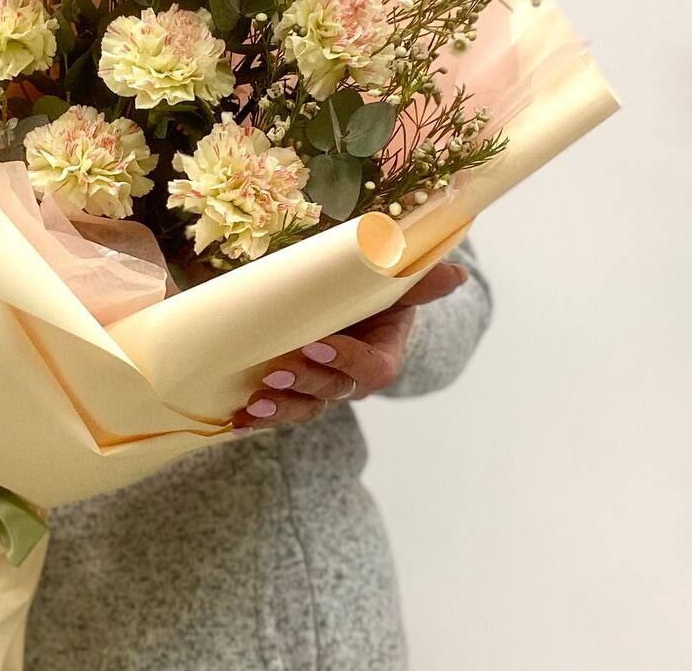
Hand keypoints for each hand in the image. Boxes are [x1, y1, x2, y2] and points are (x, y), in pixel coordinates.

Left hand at [232, 262, 469, 431]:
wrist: (355, 311)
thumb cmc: (376, 297)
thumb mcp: (398, 287)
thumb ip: (419, 282)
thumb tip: (457, 272)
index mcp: (381, 355)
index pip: (371, 368)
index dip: (347, 360)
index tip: (318, 343)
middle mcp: (351, 379)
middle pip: (332, 390)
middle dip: (304, 383)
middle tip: (276, 371)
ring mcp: (322, 388)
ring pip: (305, 408)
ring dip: (279, 409)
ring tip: (254, 405)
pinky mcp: (295, 390)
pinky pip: (280, 410)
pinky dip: (258, 418)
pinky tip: (235, 421)